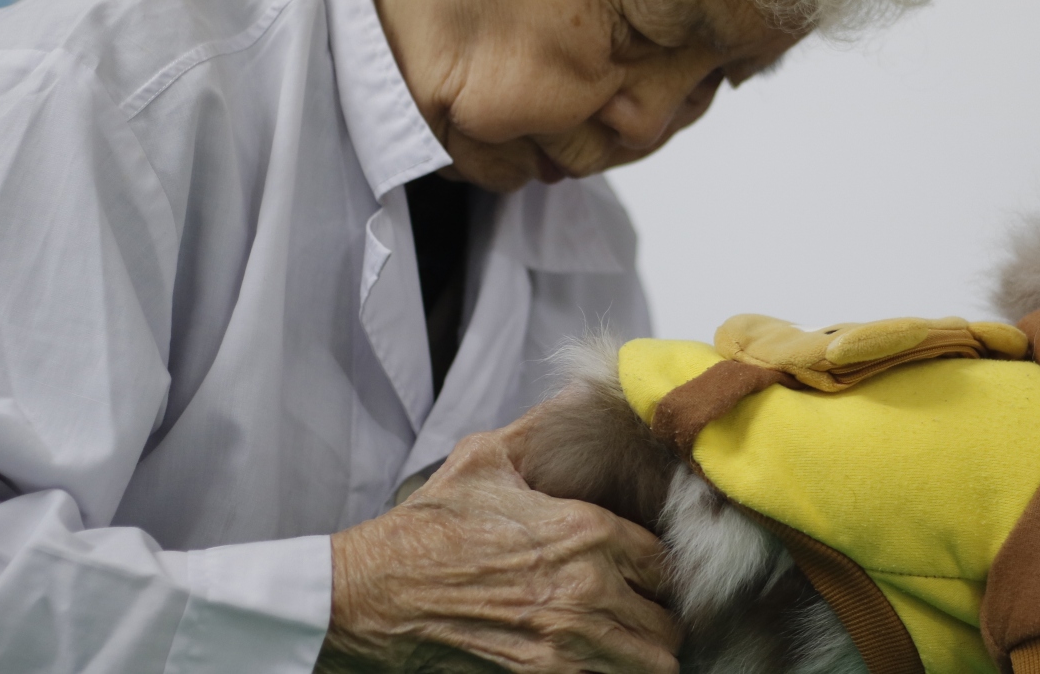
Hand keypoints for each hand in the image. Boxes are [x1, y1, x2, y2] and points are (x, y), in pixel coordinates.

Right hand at [317, 430, 680, 673]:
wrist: (370, 596)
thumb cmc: (425, 529)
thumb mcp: (483, 459)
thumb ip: (542, 429)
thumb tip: (579, 393)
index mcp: (584, 532)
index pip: (667, 562)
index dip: (662, 570)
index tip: (649, 573)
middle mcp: (588, 590)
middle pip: (669, 623)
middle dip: (659, 619)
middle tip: (642, 614)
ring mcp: (567, 644)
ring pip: (653, 665)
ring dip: (644, 654)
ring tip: (625, 643)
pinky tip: (593, 660)